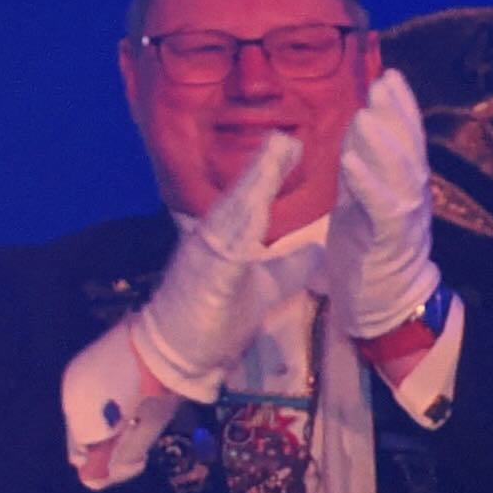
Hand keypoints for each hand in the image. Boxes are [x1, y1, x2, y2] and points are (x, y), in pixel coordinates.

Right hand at [128, 133, 301, 402]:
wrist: (173, 354)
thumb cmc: (213, 318)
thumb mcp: (263, 287)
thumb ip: (288, 266)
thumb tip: (319, 248)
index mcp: (225, 238)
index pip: (250, 199)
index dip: (269, 172)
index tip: (290, 144)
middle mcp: (210, 239)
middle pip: (240, 198)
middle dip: (262, 167)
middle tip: (283, 138)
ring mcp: (204, 257)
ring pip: (231, 215)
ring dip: (252, 185)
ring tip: (271, 158)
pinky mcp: (206, 279)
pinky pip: (225, 250)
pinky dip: (240, 227)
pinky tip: (255, 209)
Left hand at [330, 68, 441, 345]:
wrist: (384, 306)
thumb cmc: (369, 252)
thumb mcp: (361, 201)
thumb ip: (362, 166)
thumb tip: (360, 126)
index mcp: (399, 187)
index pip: (403, 141)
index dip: (400, 108)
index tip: (390, 74)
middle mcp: (408, 198)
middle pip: (408, 151)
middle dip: (398, 115)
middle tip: (384, 82)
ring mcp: (402, 221)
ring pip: (401, 177)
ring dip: (385, 144)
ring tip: (366, 115)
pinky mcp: (388, 243)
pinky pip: (381, 210)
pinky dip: (368, 184)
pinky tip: (351, 162)